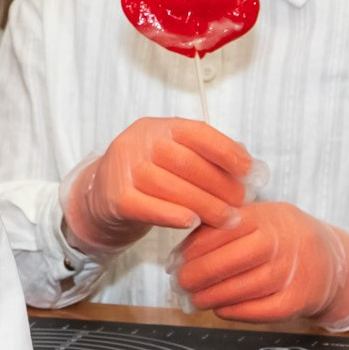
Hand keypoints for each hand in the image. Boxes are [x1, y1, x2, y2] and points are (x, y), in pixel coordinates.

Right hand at [60, 117, 251, 254]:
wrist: (99, 197)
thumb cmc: (147, 177)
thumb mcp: (172, 157)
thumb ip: (205, 157)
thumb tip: (248, 164)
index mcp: (158, 127)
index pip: (196, 132)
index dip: (226, 150)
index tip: (249, 169)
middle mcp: (138, 142)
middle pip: (186, 162)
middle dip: (220, 184)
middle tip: (241, 202)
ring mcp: (123, 169)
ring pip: (170, 186)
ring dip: (205, 205)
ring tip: (227, 219)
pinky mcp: (115, 197)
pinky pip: (148, 206)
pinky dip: (173, 215)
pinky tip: (193, 222)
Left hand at [173, 201, 348, 326]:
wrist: (332, 262)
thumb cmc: (284, 239)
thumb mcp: (262, 219)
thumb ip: (227, 228)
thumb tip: (182, 252)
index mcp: (270, 217)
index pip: (225, 229)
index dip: (196, 247)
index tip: (177, 260)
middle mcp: (285, 242)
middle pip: (235, 259)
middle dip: (201, 273)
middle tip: (181, 283)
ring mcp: (294, 272)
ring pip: (246, 287)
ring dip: (214, 296)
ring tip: (196, 299)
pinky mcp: (299, 300)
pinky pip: (262, 309)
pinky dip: (237, 312)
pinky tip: (220, 310)